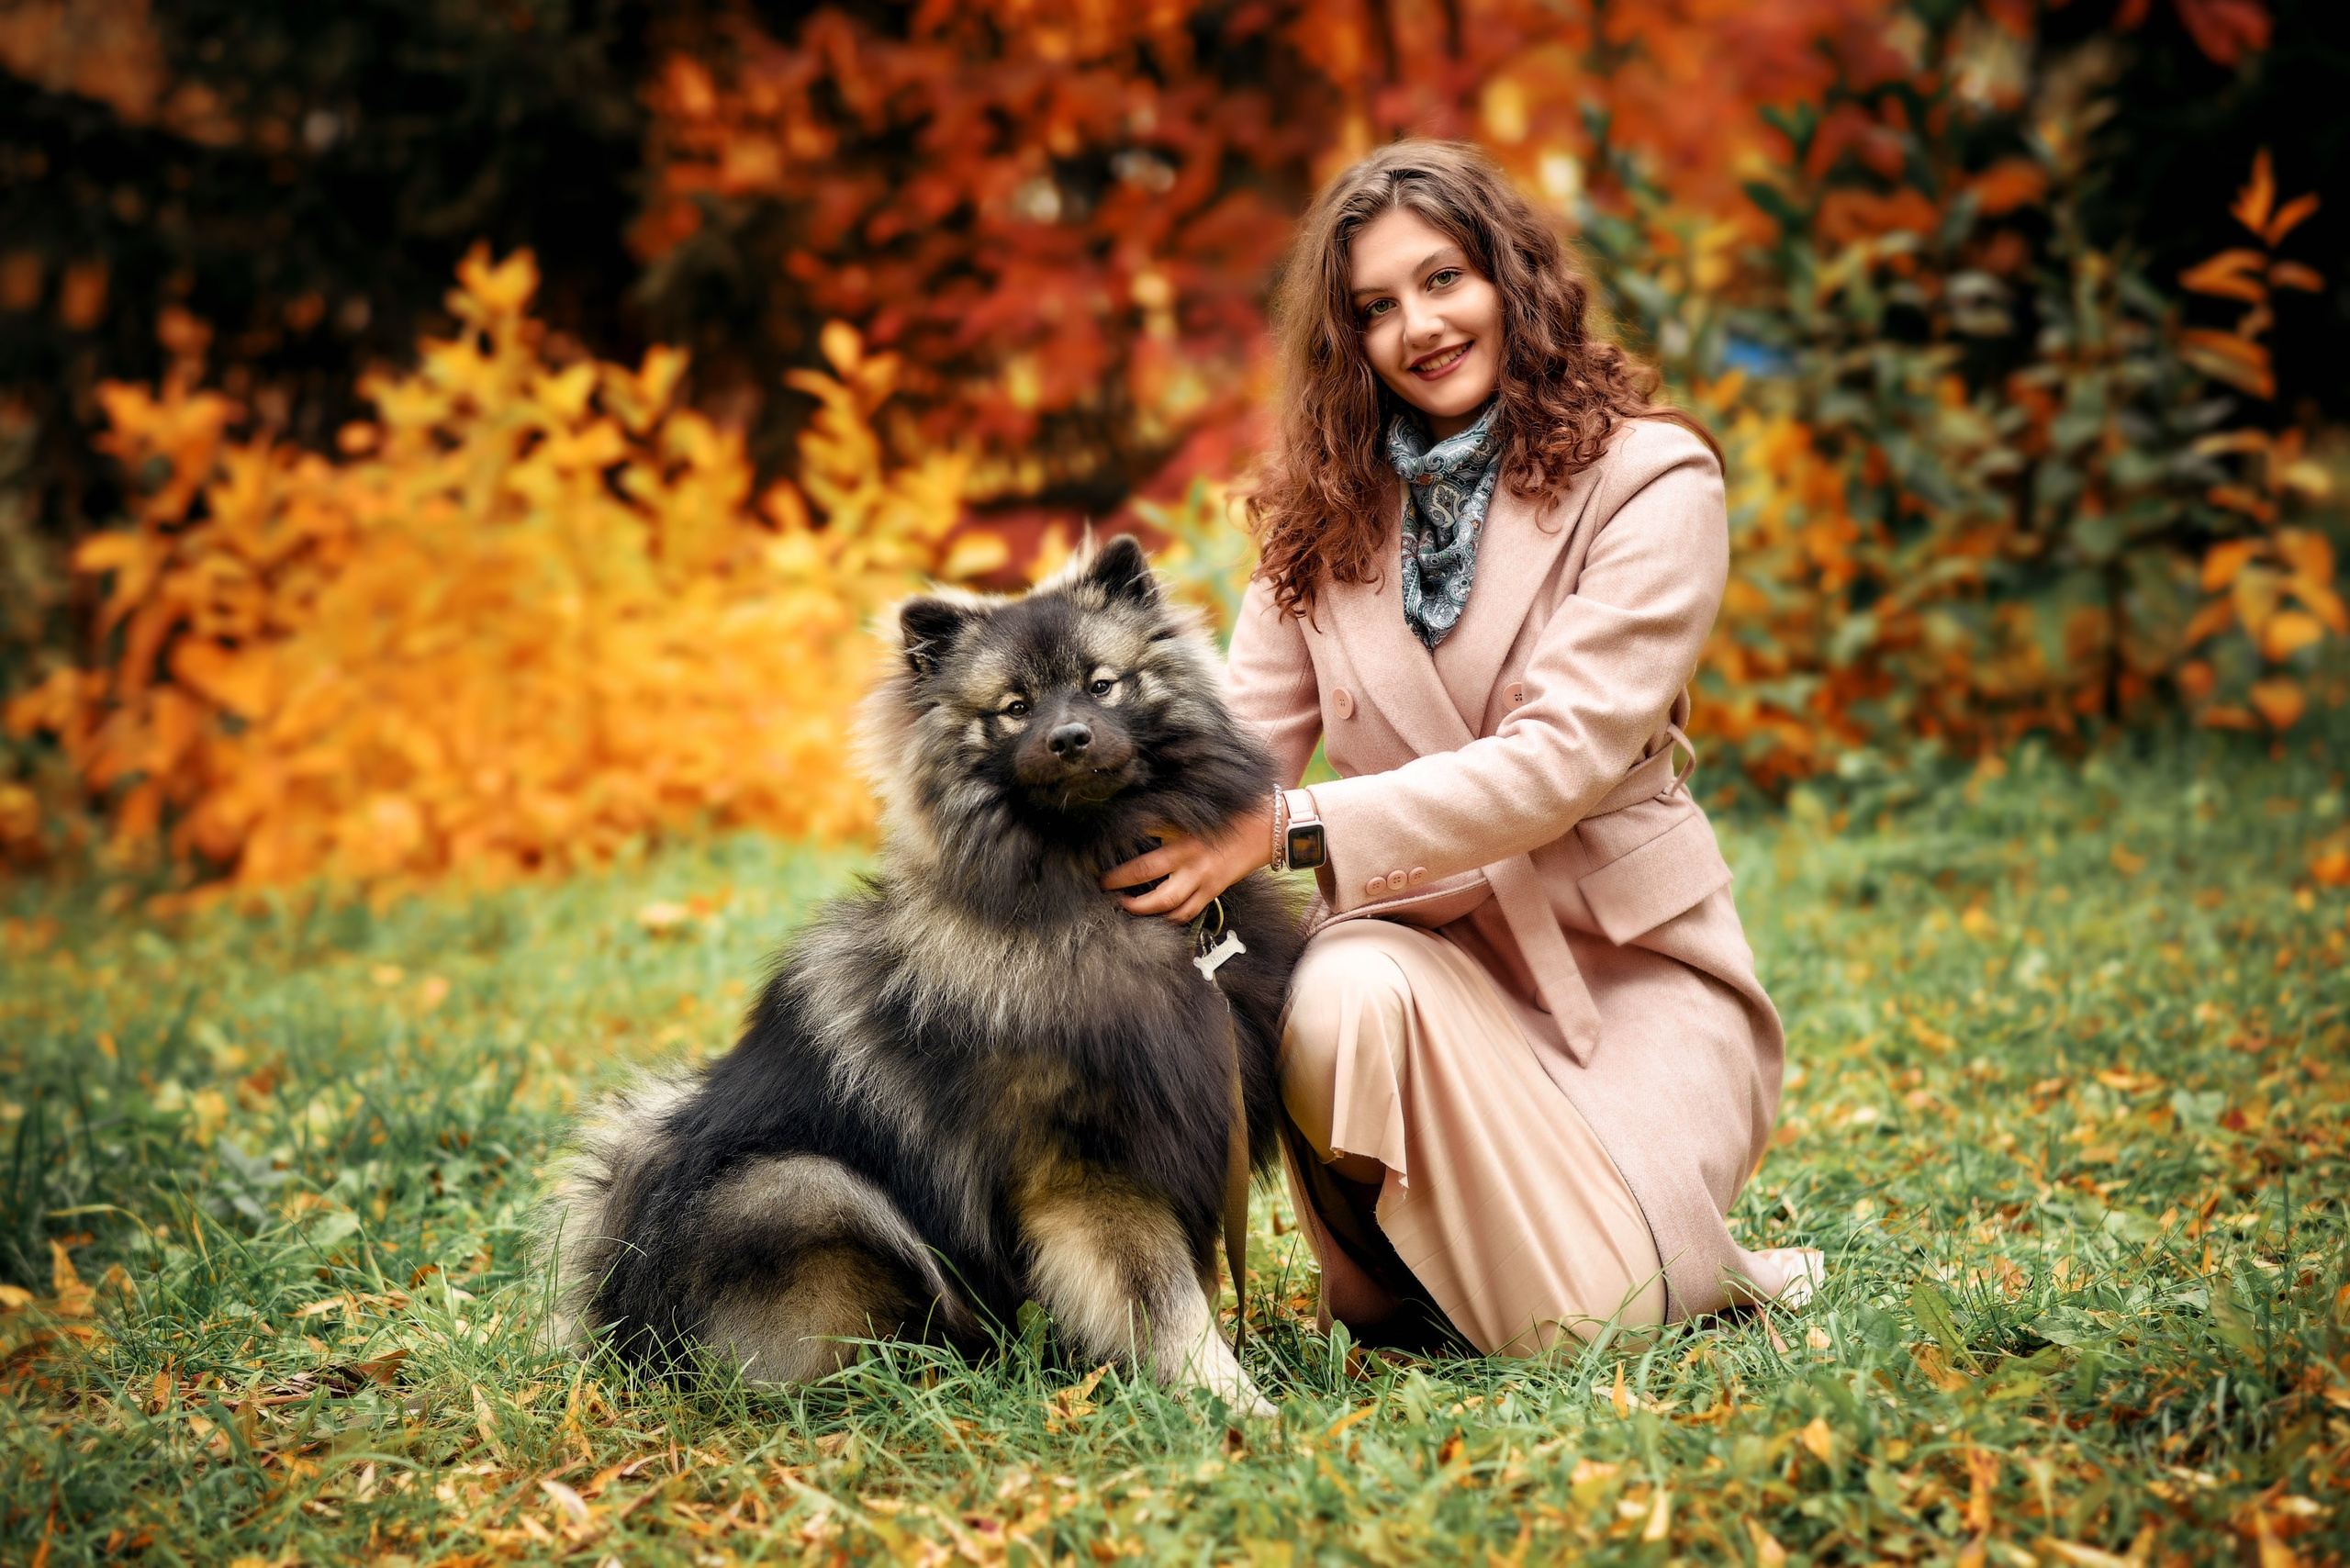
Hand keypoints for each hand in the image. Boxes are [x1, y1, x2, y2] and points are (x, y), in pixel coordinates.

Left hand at [1101, 798, 1276, 922]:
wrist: (1268, 826)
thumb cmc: (1231, 813)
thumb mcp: (1195, 811)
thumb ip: (1167, 819)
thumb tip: (1138, 822)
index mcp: (1182, 832)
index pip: (1142, 841)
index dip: (1119, 852)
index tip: (1099, 858)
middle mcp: (1190, 857)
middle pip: (1145, 875)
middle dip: (1119, 884)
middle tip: (1103, 888)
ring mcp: (1203, 877)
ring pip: (1166, 903)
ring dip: (1142, 908)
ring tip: (1126, 906)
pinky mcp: (1214, 889)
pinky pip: (1188, 912)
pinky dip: (1170, 918)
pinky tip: (1158, 916)